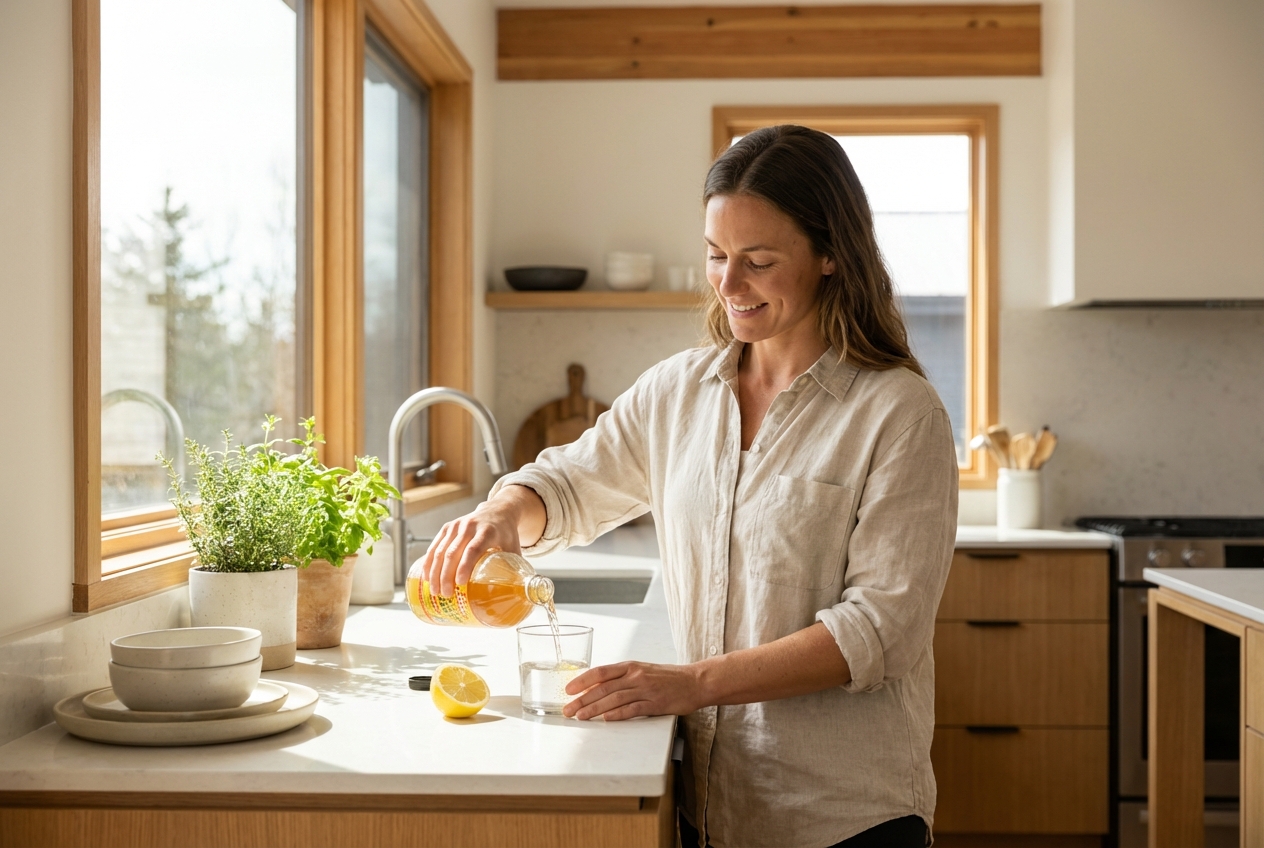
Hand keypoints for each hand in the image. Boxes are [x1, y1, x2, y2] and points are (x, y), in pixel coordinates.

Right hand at [421, 499, 521, 596]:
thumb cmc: (507, 534)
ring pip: (441, 550)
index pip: (473, 549)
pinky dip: (429, 562)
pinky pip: (434, 546)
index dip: (465, 566)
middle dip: (446, 575)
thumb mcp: (514, 548)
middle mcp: (469, 526)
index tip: (460, 583)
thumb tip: (518, 597)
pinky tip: (427, 577)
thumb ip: (516, 570)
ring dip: (435, 572)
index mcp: (488, 531)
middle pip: (453, 552)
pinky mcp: (447, 527)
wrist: (497, 511)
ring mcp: (456, 526)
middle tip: (446, 595)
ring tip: (435, 591)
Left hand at [562, 661, 704, 720]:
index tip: (568, 689)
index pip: (600, 672)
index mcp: (630, 666)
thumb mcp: (642, 671)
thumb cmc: (667, 678)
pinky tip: (606, 719)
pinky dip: (617, 714)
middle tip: (568, 710)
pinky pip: (633, 709)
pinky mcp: (655, 703)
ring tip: (580, 717)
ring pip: (614, 698)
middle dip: (582, 699)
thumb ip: (621, 679)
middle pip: (603, 687)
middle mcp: (635, 676)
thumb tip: (596, 688)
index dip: (582, 680)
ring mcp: (645, 689)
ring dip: (594, 708)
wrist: (694, 681)